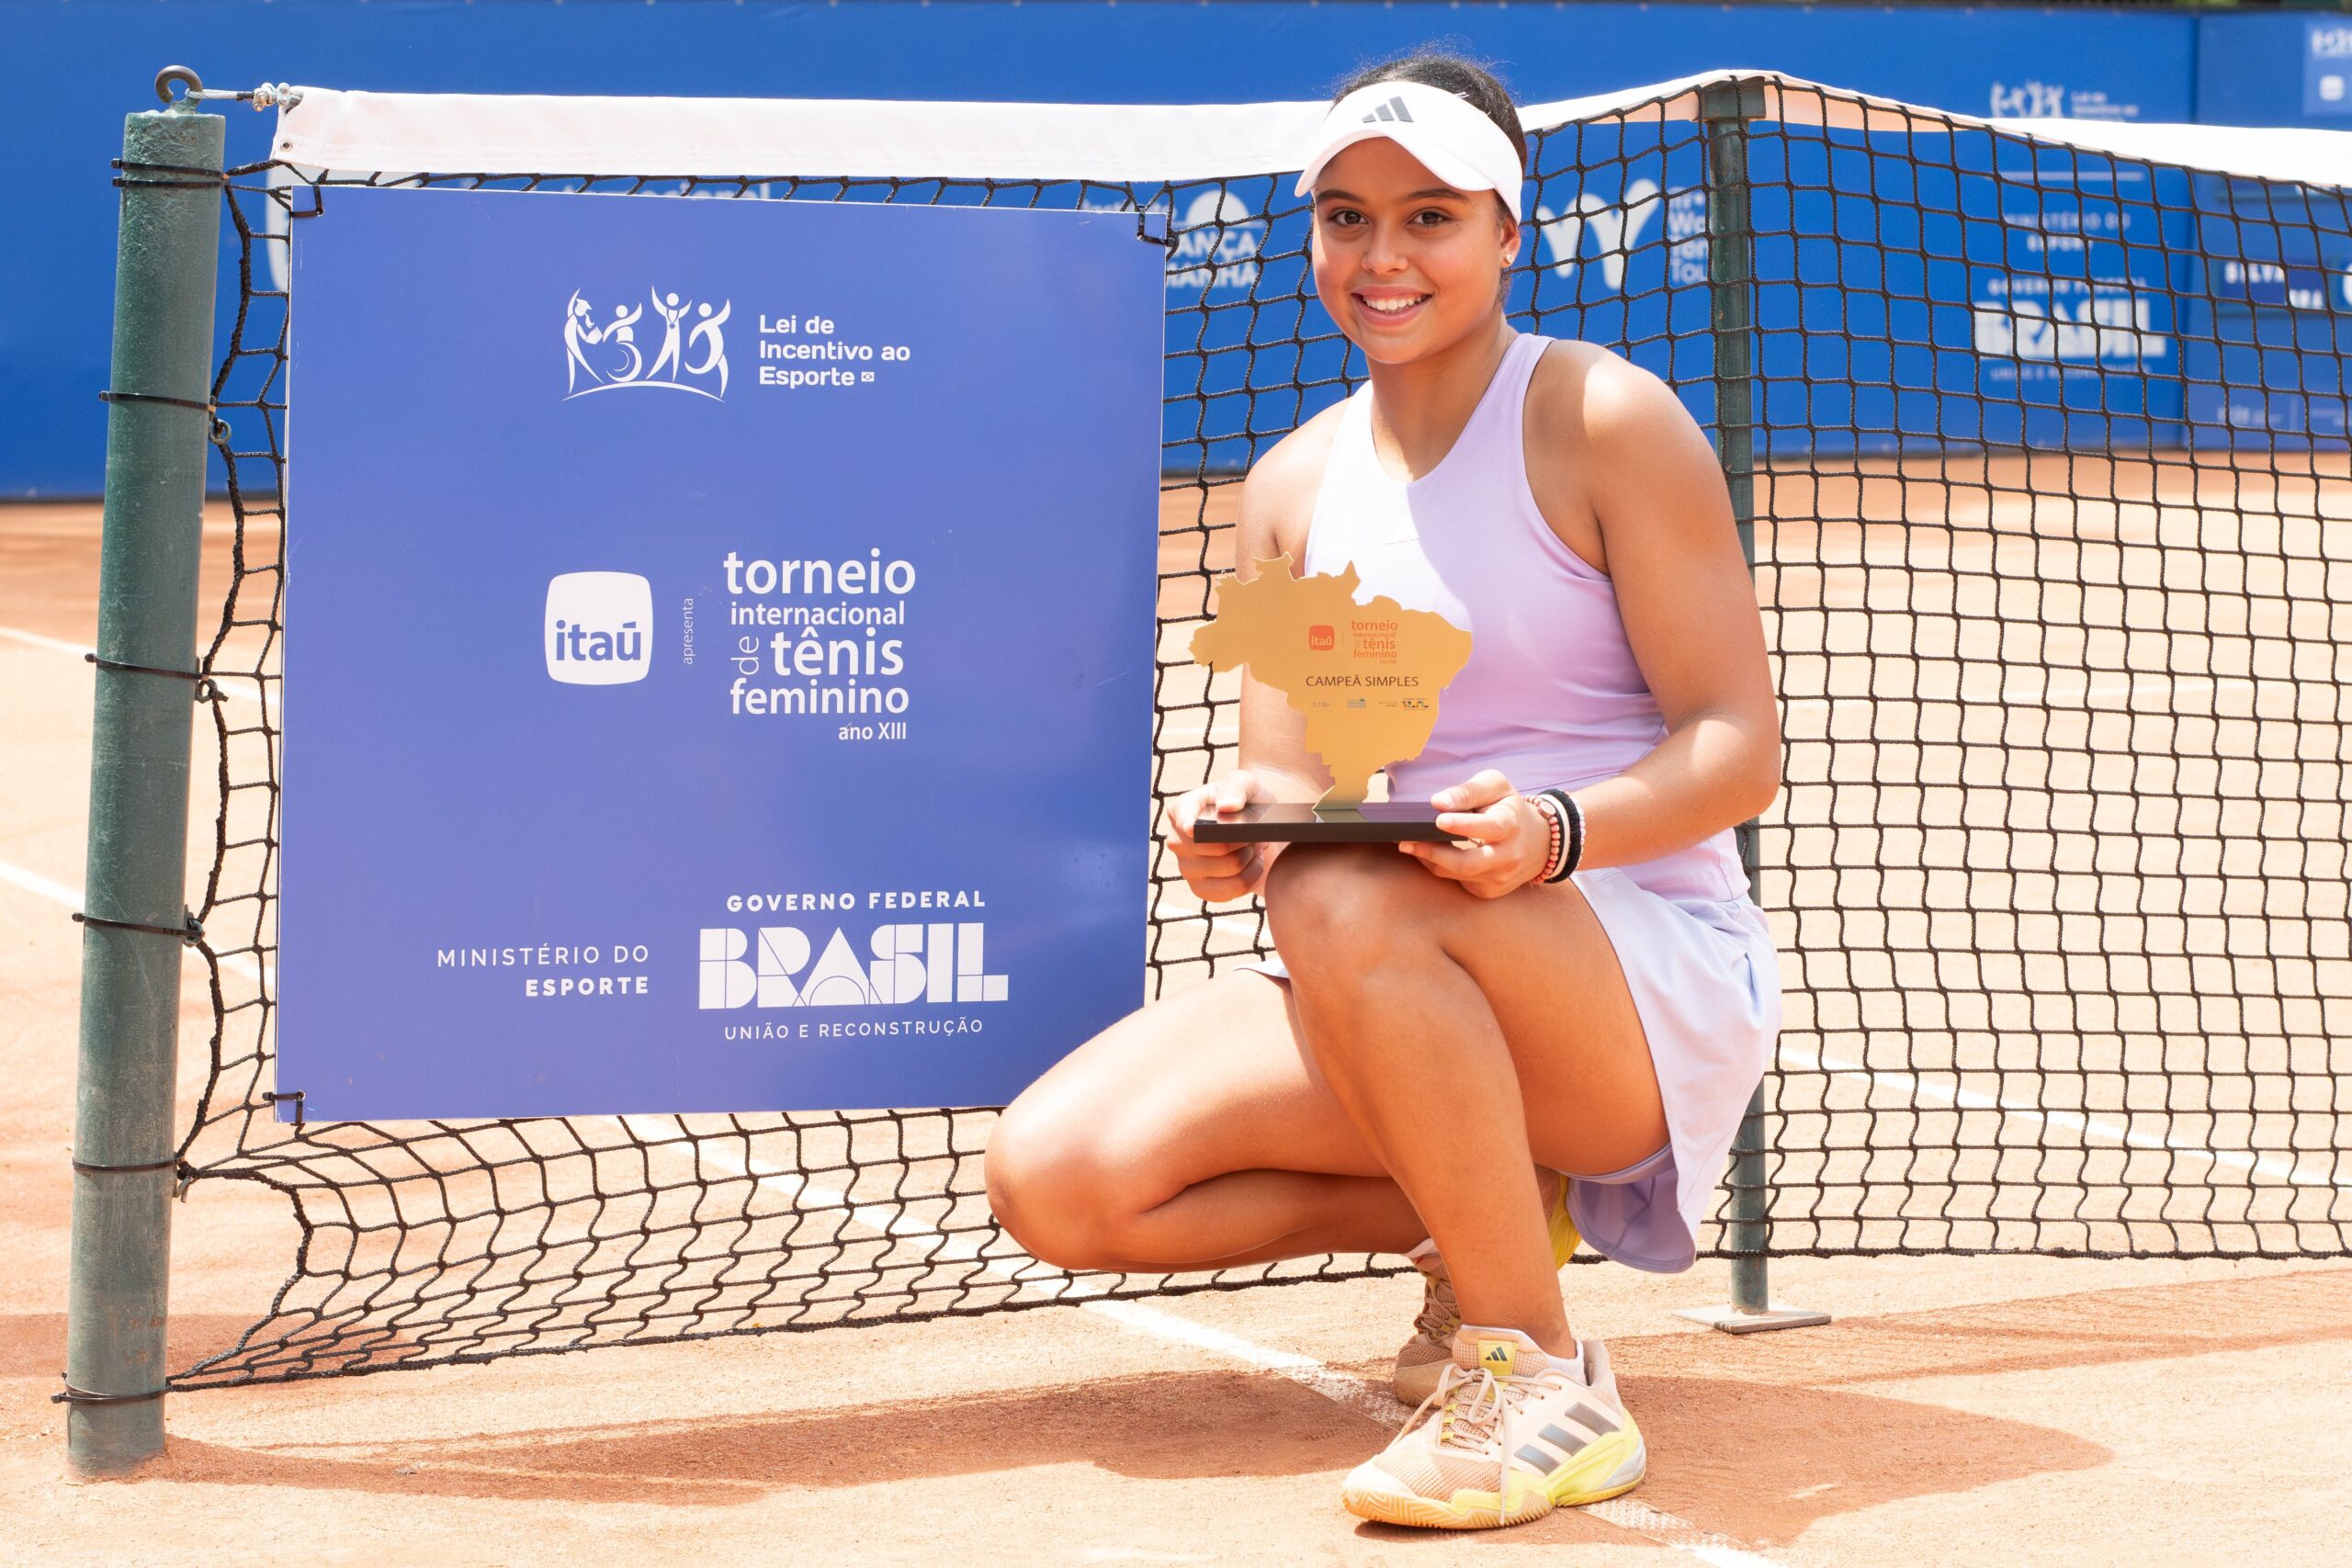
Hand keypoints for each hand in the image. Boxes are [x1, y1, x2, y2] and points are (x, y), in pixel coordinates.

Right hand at [1165, 769, 1270, 902]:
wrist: (1256, 830)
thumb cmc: (1247, 802)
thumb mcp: (1247, 784)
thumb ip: (1237, 787)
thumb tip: (1226, 807)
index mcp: (1181, 810)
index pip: (1183, 819)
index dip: (1189, 826)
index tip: (1194, 828)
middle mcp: (1177, 840)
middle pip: (1216, 846)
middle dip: (1245, 839)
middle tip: (1252, 831)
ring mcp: (1186, 868)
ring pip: (1230, 868)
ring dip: (1251, 857)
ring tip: (1253, 845)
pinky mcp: (1201, 889)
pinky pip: (1232, 890)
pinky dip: (1251, 877)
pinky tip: (1252, 863)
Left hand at [1398, 769, 1548, 898]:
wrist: (1539, 842)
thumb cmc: (1509, 808)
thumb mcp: (1496, 787)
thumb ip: (1469, 791)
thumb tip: (1439, 802)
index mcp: (1511, 825)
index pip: (1488, 827)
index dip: (1463, 825)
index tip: (1438, 818)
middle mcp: (1508, 856)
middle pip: (1468, 862)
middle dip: (1434, 852)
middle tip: (1405, 841)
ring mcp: (1500, 878)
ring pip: (1458, 874)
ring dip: (1430, 860)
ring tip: (1409, 845)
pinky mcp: (1490, 891)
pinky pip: (1458, 882)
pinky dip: (1440, 868)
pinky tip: (1428, 855)